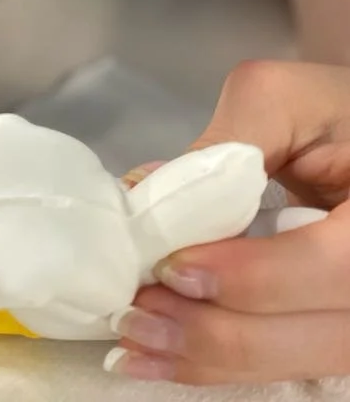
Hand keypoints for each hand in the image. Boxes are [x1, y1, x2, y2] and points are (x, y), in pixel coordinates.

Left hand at [109, 60, 349, 384]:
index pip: (334, 267)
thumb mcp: (283, 100)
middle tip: (136, 311)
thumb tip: (144, 196)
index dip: (254, 278)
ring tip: (134, 337)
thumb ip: (225, 144)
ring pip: (296, 362)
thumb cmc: (330, 109)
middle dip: (217, 331)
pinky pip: (283, 363)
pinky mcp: (332, 330)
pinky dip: (220, 365)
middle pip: (314, 334)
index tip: (174, 267)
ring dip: (210, 358)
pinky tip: (160, 358)